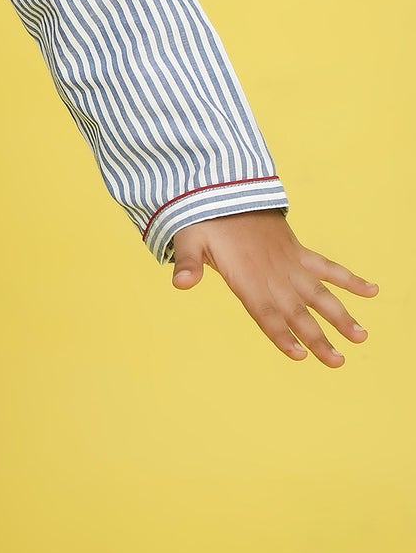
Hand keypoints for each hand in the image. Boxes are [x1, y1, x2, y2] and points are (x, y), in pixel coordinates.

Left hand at [170, 210, 377, 365]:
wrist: (224, 190)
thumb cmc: (204, 222)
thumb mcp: (189, 240)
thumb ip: (188, 264)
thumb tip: (179, 283)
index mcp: (246, 277)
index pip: (266, 313)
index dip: (282, 334)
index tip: (301, 356)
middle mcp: (273, 274)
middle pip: (298, 311)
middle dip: (319, 337)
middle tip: (338, 362)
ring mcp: (290, 263)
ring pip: (320, 293)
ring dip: (341, 315)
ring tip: (361, 337)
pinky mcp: (298, 251)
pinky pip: (328, 267)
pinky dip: (350, 278)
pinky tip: (372, 291)